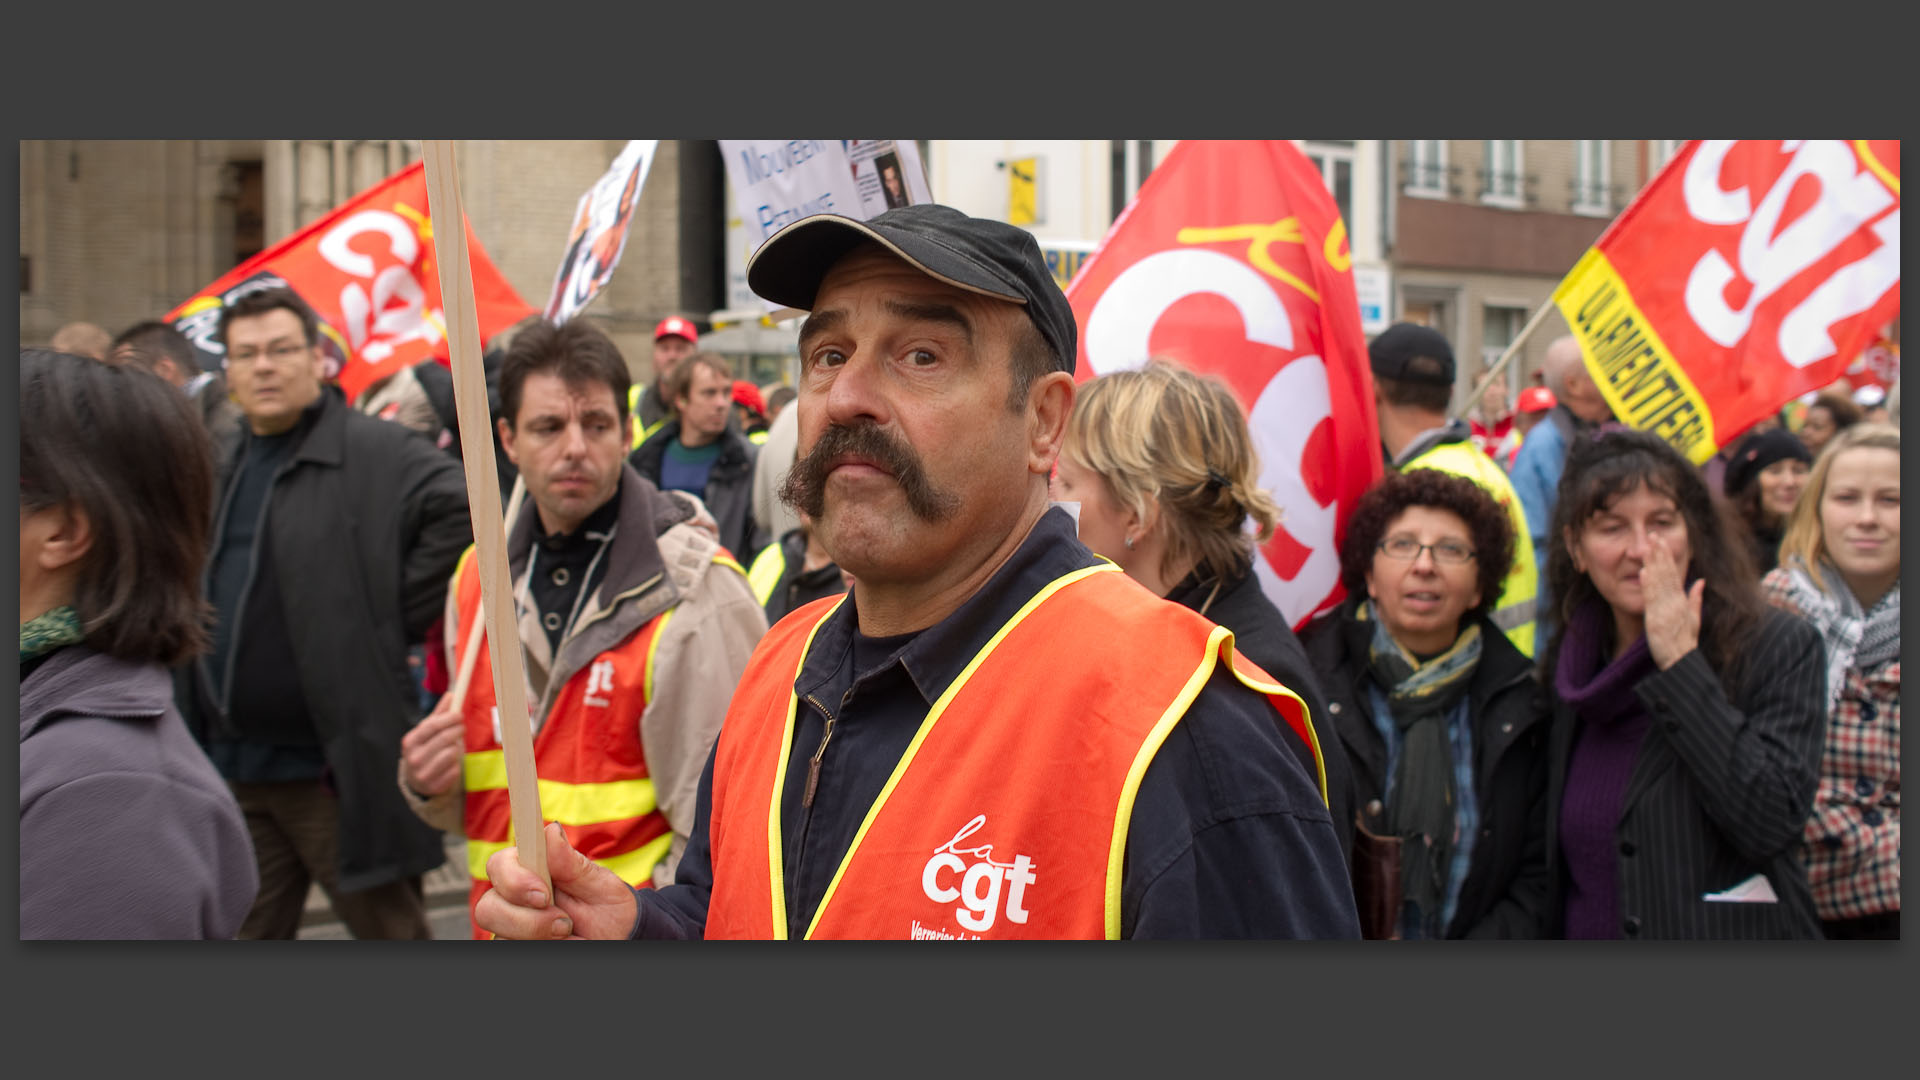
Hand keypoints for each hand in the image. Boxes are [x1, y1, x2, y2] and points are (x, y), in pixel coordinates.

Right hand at [400, 694, 464, 796]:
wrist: (417, 781)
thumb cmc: (425, 750)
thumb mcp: (426, 733)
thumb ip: (439, 715)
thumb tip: (451, 695)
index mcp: (410, 742)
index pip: (432, 726)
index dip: (449, 718)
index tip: (460, 715)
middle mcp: (413, 759)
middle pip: (444, 738)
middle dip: (457, 730)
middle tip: (462, 728)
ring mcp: (423, 774)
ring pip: (451, 753)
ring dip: (456, 748)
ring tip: (452, 747)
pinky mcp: (435, 786)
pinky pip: (455, 770)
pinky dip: (456, 765)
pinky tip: (450, 764)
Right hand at [473, 822, 639, 939]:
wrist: (618, 936)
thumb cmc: (607, 905)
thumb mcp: (599, 884)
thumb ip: (571, 863)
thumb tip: (550, 830)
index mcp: (530, 870)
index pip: (499, 864)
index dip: (513, 879)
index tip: (543, 894)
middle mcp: (514, 899)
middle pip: (489, 907)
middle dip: (526, 919)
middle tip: (565, 923)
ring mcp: (512, 927)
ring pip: (500, 935)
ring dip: (537, 936)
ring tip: (568, 933)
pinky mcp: (516, 944)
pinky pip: (512, 949)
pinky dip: (541, 947)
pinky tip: (563, 943)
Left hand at [1642, 538, 1702, 669]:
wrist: (1680, 661)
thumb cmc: (1685, 642)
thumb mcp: (1694, 619)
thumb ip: (1696, 599)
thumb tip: (1700, 581)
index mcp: (1681, 601)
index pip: (1673, 574)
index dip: (1667, 557)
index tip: (1661, 542)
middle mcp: (1674, 602)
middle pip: (1666, 573)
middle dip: (1660, 554)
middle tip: (1653, 535)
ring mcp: (1665, 610)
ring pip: (1659, 583)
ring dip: (1653, 564)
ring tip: (1648, 547)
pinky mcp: (1656, 620)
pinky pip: (1652, 600)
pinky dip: (1648, 586)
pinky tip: (1644, 572)